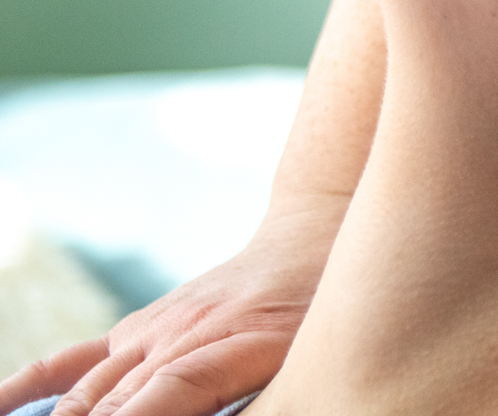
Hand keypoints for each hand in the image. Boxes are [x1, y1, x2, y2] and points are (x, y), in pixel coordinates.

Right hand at [0, 203, 341, 415]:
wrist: (311, 239)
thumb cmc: (324, 304)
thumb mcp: (312, 351)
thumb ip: (265, 396)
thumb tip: (243, 413)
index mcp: (235, 345)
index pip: (167, 395)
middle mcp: (183, 336)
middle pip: (116, 403)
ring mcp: (153, 330)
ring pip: (90, 391)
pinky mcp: (137, 328)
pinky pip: (72, 360)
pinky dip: (30, 387)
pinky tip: (0, 407)